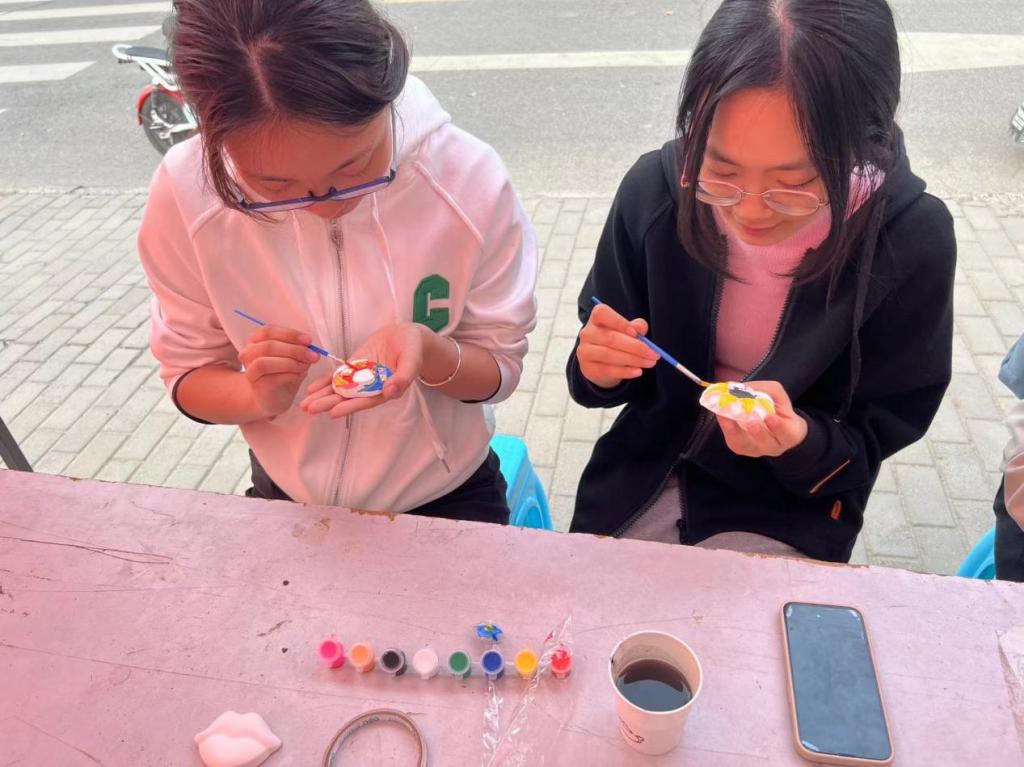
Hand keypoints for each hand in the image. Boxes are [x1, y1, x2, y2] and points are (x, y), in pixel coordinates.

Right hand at [238, 325, 320, 417]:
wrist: (275, 398)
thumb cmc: (283, 374)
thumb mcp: (293, 357)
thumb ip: (298, 349)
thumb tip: (310, 347)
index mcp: (256, 341)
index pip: (269, 331)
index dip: (290, 334)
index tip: (308, 341)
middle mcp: (248, 354)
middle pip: (268, 346)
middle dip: (294, 350)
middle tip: (313, 356)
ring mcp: (250, 371)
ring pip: (264, 362)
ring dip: (290, 363)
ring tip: (306, 367)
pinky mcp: (256, 387)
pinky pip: (271, 378)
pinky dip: (289, 375)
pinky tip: (300, 375)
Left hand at [300, 322, 425, 418]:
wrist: (408, 336)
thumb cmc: (413, 348)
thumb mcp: (412, 360)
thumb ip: (404, 376)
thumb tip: (390, 391)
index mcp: (387, 390)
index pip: (366, 401)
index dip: (350, 406)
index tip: (334, 412)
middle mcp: (372, 388)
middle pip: (349, 398)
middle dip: (329, 404)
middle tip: (309, 409)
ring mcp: (362, 378)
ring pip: (341, 390)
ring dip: (323, 396)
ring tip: (305, 404)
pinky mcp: (356, 367)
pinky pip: (339, 377)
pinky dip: (326, 383)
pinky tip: (311, 388)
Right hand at [577, 303, 659, 388]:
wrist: (601, 361)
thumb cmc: (617, 340)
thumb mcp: (627, 330)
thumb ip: (636, 327)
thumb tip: (640, 329)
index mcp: (596, 318)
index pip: (602, 313)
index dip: (618, 322)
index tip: (635, 333)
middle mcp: (587, 333)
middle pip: (610, 338)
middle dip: (636, 347)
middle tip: (654, 354)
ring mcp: (585, 351)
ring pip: (609, 355)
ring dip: (633, 360)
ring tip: (650, 363)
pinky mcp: (588, 368)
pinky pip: (608, 370)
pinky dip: (625, 371)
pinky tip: (638, 371)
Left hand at [717, 380, 808, 457]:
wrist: (768, 420)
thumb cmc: (776, 408)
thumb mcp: (778, 396)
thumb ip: (767, 391)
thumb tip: (745, 388)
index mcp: (789, 434)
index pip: (787, 435)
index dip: (779, 427)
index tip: (770, 416)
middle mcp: (773, 447)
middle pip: (766, 445)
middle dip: (758, 434)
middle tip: (751, 422)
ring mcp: (755, 450)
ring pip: (746, 445)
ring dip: (736, 431)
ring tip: (729, 418)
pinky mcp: (740, 448)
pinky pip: (733, 441)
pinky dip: (726, 427)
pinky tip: (721, 415)